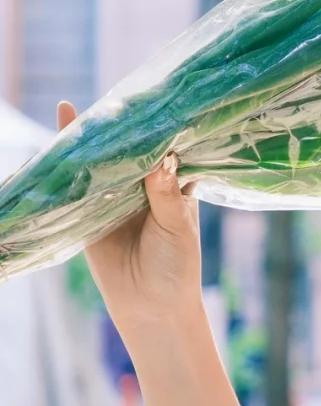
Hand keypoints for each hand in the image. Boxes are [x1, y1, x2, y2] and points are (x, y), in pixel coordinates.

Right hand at [57, 100, 202, 336]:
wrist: (153, 308)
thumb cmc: (177, 265)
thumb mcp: (177, 226)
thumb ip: (166, 194)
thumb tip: (161, 159)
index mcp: (173, 184)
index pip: (164, 148)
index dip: (157, 125)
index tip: (149, 98)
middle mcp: (143, 187)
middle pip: (129, 151)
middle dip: (118, 128)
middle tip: (106, 98)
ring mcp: (115, 200)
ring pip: (101, 165)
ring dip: (89, 142)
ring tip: (75, 110)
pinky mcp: (89, 216)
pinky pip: (76, 189)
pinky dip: (67, 169)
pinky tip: (57, 143)